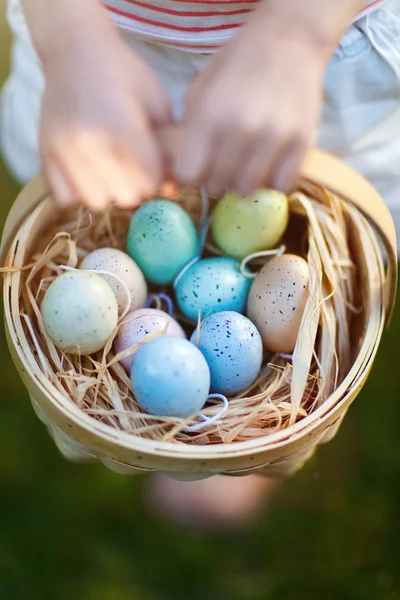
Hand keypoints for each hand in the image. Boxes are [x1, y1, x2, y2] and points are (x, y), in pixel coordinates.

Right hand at [40, 33, 171, 209]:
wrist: (75, 49)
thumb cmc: (124, 74)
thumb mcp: (157, 103)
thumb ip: (168, 147)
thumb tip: (172, 189)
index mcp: (121, 126)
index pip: (149, 181)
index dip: (159, 179)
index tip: (157, 168)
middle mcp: (88, 141)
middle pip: (125, 196)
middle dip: (137, 188)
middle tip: (135, 171)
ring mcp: (62, 149)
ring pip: (96, 201)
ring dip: (108, 193)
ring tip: (112, 173)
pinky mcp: (44, 153)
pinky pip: (65, 197)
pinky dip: (79, 192)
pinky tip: (89, 174)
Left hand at [172, 16, 324, 196]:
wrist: (287, 41)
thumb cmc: (237, 66)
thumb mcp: (200, 90)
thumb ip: (188, 132)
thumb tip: (178, 172)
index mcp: (209, 115)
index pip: (188, 175)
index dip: (188, 175)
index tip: (195, 167)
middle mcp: (241, 129)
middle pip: (217, 186)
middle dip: (214, 179)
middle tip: (221, 163)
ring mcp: (273, 138)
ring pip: (247, 189)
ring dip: (243, 181)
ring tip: (245, 163)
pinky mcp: (300, 143)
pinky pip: (282, 185)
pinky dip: (274, 180)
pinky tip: (269, 164)